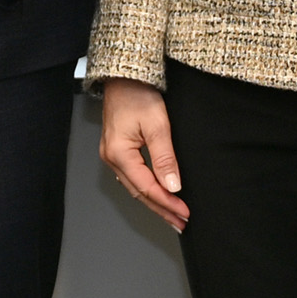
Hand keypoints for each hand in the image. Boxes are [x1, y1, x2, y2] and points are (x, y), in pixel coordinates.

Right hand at [98, 79, 187, 232]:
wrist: (124, 75)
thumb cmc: (137, 93)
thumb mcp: (157, 124)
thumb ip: (165, 158)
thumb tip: (173, 186)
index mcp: (119, 154)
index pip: (147, 188)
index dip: (167, 203)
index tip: (185, 212)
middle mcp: (111, 158)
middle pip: (139, 193)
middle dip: (162, 210)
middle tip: (181, 223)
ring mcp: (112, 155)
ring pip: (135, 187)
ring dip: (155, 202)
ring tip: (173, 215)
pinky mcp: (117, 150)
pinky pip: (133, 177)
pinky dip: (147, 189)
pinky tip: (158, 195)